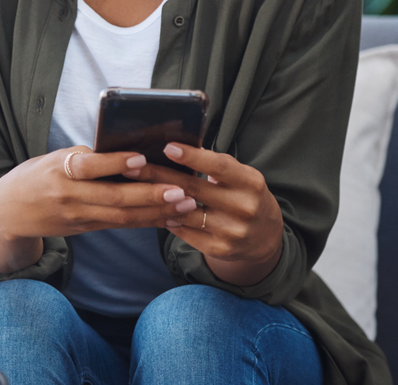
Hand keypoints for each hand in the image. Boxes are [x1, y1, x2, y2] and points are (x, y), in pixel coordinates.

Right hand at [0, 146, 197, 272]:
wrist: (9, 212)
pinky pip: (119, 224)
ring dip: (156, 211)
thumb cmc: (35, 176)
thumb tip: (125, 152)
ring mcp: (78, 216)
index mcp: (59, 170)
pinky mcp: (84, 228)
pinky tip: (167, 218)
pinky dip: (144, 220)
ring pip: (122, 215)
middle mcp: (69, 196)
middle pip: (114, 197)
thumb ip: (84, 157)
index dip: (116, 163)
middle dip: (150, 195)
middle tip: (181, 191)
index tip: (142, 158)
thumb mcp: (52, 159)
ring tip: (185, 206)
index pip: (89, 166)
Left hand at [128, 142, 283, 286]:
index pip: (219, 166)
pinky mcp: (220, 249)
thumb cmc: (245, 196)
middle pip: (194, 189)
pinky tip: (153, 211)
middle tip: (130, 167)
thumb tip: (181, 148)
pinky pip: (185, 232)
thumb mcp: (242, 177)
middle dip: (158, 176)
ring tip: (134, 189)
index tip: (167, 148)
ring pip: (185, 213)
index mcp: (250, 182)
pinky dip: (168, 220)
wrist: (266, 238)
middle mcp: (244, 207)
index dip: (193, 157)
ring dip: (158, 201)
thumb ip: (217, 164)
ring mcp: (232, 231)